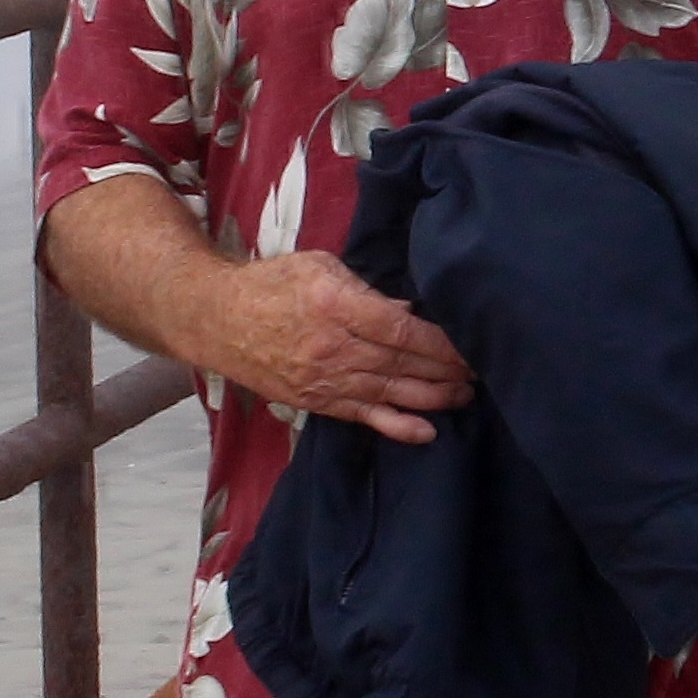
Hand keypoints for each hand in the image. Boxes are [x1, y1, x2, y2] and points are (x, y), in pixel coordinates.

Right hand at [195, 250, 471, 442]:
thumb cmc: (271, 283)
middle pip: (401, 365)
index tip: (469, 345)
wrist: (216, 319)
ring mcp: (323, 380)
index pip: (401, 330)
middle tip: (481, 371)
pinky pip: (363, 417)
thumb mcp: (320, 265)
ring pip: (389, 393)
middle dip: (446, 371)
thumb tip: (409, 310)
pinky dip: (397, 426)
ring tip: (465, 395)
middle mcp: (332, 347)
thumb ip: (366, 288)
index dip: (440, 343)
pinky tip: (427, 431)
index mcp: (335, 304)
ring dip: (433, 398)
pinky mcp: (315, 402)